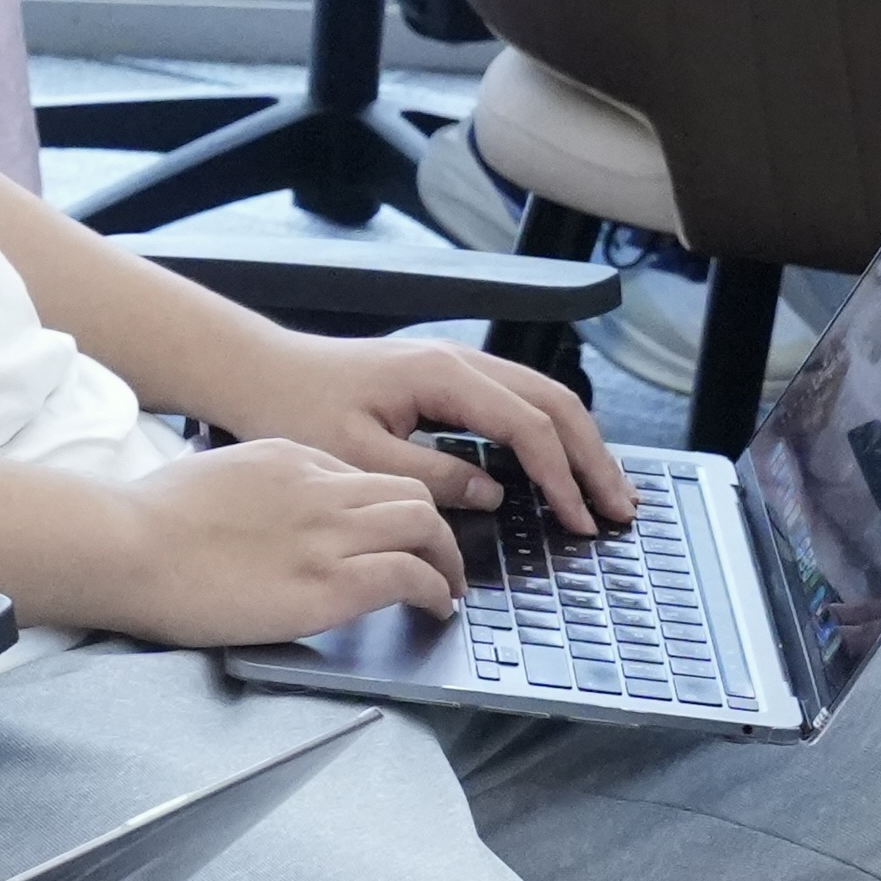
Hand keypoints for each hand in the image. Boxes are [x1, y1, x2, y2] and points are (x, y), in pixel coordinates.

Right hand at [114, 433, 473, 647]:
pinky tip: (435, 610)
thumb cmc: (145, 519)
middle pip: (412, 493)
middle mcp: (319, 487)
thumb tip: (270, 517)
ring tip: (447, 589)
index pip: (364, 476)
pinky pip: (411, 576)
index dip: (388, 509)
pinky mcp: (330, 584)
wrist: (126, 545)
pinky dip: (435, 592)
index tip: (391, 536)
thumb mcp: (210, 476)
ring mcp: (328, 535)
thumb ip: (253, 488)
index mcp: (288, 457)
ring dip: (447, 560)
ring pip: (426, 526)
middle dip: (436, 529)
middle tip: (439, 562)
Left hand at [216, 329, 635, 542]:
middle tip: (623, 509)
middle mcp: (458, 359)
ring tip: (609, 491)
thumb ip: (430, 476)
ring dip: (580, 444)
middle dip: (593, 458)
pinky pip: (517, 401)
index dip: (562, 477)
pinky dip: (549, 434)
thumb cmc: (294, 407)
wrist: (257, 370)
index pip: (527, 426)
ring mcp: (455, 363)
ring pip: (542, 398)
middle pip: (553, 403)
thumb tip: (493, 492)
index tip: (582, 521)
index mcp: (441, 374)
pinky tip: (561, 467)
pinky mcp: (446, 376)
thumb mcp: (357, 455)